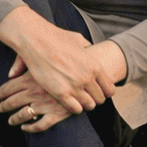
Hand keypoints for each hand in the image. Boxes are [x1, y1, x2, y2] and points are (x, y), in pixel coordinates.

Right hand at [0, 8, 126, 115]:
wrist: (36, 40)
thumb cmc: (56, 38)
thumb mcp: (78, 39)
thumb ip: (88, 47)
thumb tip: (91, 49)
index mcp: (94, 66)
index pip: (109, 88)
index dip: (105, 91)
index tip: (99, 91)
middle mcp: (87, 78)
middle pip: (100, 99)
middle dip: (95, 99)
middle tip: (88, 96)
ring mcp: (74, 87)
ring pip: (89, 106)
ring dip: (85, 104)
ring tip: (79, 100)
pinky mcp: (61, 93)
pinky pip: (75, 109)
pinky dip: (74, 108)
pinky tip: (69, 102)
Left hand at [0, 62, 71, 131]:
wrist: (87, 70)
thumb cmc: (66, 60)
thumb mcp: (43, 56)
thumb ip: (23, 62)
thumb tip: (11, 73)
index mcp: (31, 78)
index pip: (9, 87)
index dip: (0, 93)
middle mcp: (35, 92)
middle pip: (12, 102)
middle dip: (4, 106)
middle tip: (0, 108)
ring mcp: (45, 104)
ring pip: (23, 115)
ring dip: (14, 118)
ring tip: (10, 120)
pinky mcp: (57, 114)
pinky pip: (39, 125)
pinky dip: (30, 127)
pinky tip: (25, 127)